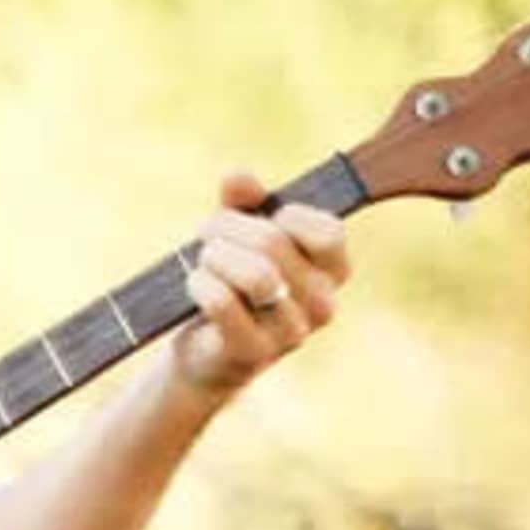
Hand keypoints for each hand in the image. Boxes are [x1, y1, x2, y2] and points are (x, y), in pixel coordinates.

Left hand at [172, 171, 346, 403]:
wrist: (205, 352)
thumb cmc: (232, 284)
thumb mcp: (241, 235)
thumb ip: (244, 202)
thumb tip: (236, 178)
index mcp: (334, 272)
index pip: (327, 232)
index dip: (284, 215)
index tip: (255, 217)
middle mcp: (322, 304)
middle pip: (276, 244)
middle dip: (228, 228)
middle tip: (208, 234)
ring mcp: (291, 333)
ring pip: (256, 275)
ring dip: (216, 256)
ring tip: (204, 260)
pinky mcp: (252, 352)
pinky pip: (224, 303)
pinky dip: (201, 284)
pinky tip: (195, 282)